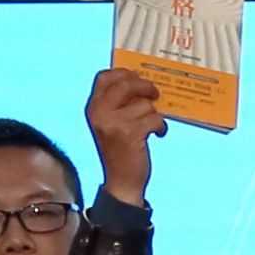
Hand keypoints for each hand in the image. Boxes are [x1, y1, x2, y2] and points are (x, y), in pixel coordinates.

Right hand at [86, 64, 165, 207]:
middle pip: (126, 83)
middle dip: (145, 86)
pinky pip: (154, 118)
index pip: (105, 77)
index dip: (124, 73)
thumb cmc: (121, 150)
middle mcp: (100, 112)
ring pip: (144, 104)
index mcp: (93, 107)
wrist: (122, 181)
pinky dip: (161, 126)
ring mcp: (114, 122)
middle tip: (155, 94)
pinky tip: (158, 134)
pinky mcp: (130, 133)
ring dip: (155, 114)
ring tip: (153, 126)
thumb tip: (142, 83)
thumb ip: (118, 104)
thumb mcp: (111, 124)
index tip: (138, 78)